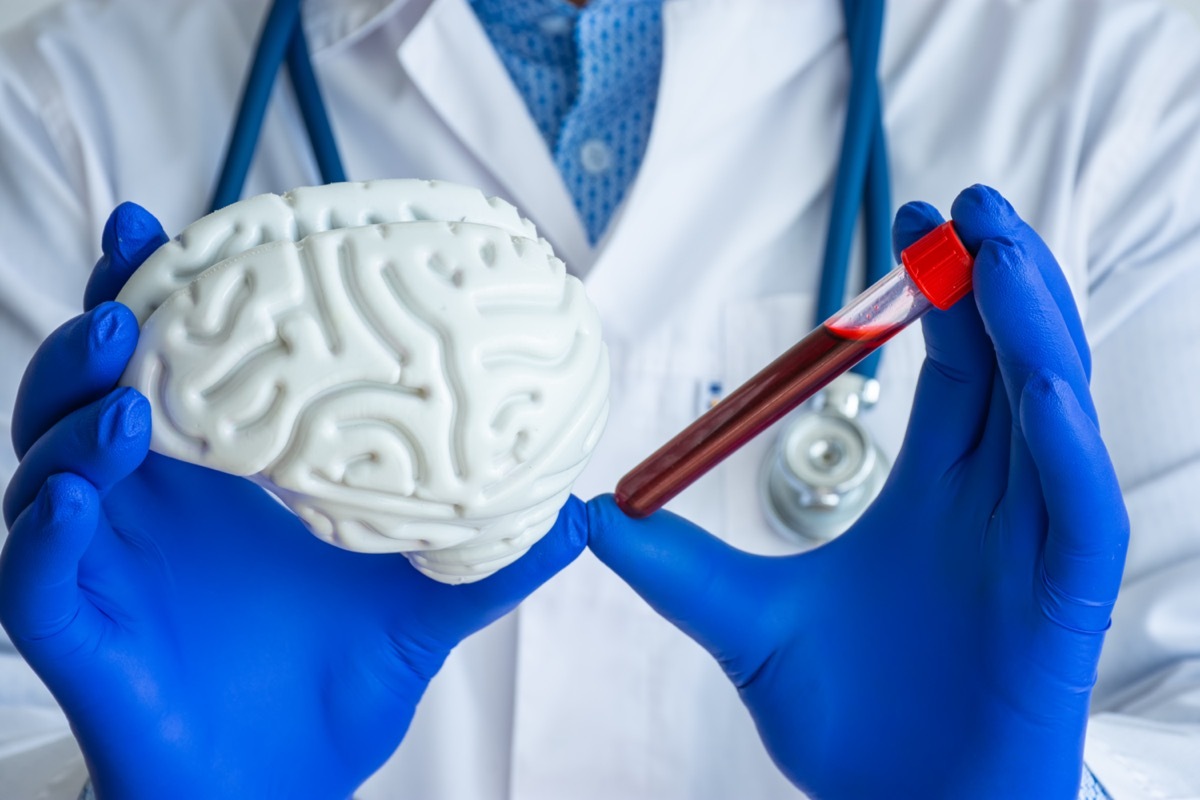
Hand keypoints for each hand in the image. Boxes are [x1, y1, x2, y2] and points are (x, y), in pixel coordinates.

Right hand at [0, 204, 586, 799]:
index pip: (181, 362)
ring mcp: (102, 558)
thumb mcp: (419, 610)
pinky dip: (45, 527)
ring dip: (75, 413)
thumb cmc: (331, 685)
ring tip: (129, 393)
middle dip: (102, 327)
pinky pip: (34, 569)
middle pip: (94, 387)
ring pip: (50, 461)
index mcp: (222, 475)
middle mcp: (149, 501)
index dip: (164, 292)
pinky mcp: (73, 626)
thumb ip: (486, 563)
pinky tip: (78, 497)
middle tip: (134, 286)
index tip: (168, 224)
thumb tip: (575, 515)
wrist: (282, 783)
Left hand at [588, 185, 1127, 798]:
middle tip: (960, 203)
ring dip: (1034, 328)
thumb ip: (675, 568)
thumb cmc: (848, 723)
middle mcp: (992, 504)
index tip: (906, 221)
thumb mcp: (743, 626)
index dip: (940, 293)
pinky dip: (1064, 445)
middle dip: (996, 278)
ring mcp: (1032, 546)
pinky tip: (1033, 387)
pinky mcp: (1064, 603)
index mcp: (932, 495)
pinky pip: (1080, 509)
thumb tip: (590, 516)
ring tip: (998, 251)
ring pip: (1055, 414)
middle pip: (1013, 364)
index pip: (956, 367)